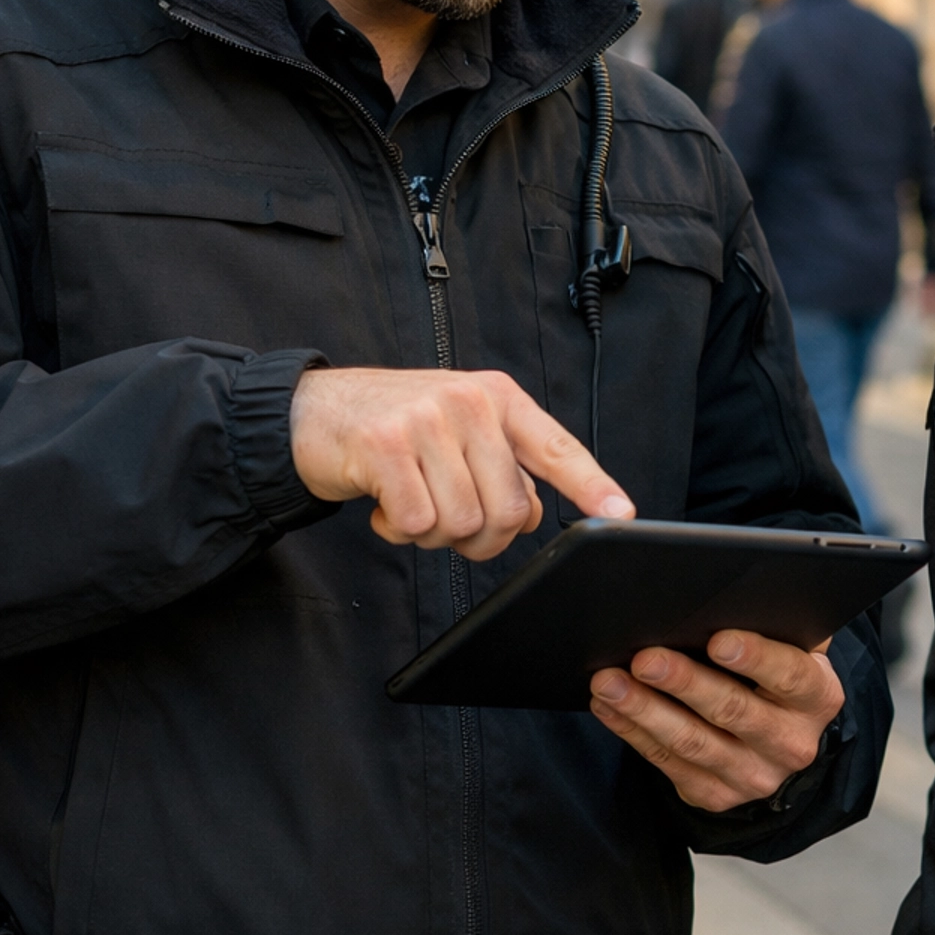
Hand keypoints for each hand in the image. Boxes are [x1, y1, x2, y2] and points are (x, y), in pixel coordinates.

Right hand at [290, 366, 633, 556]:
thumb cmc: (396, 427)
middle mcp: (469, 401)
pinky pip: (415, 523)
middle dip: (480, 538)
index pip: (556, 447)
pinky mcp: (384, 446)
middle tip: (446, 521)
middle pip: (509, 510)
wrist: (313, 411)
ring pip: (461, 524)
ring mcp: (426, 420)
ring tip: (410, 501)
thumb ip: (503, 466)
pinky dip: (398, 530)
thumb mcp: (460, 430)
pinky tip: (382, 503)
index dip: (591, 485)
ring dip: (433, 534)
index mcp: (498, 396)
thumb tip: (532, 515)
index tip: (621, 515)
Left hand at [589, 628, 843, 811]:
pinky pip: (667, 762)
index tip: (718, 640)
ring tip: (608, 682)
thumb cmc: (776, 676)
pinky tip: (608, 707)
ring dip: (644, 710)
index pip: (790, 675)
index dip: (756, 657)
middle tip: (644, 658)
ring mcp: (753, 776)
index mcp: (816, 697)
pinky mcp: (715, 794)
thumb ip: (776, 621)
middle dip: (684, 682)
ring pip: (692, 742)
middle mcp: (791, 743)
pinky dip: (632, 732)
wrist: (778, 741)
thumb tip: (738, 589)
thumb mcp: (792, 648)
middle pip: (733, 710)